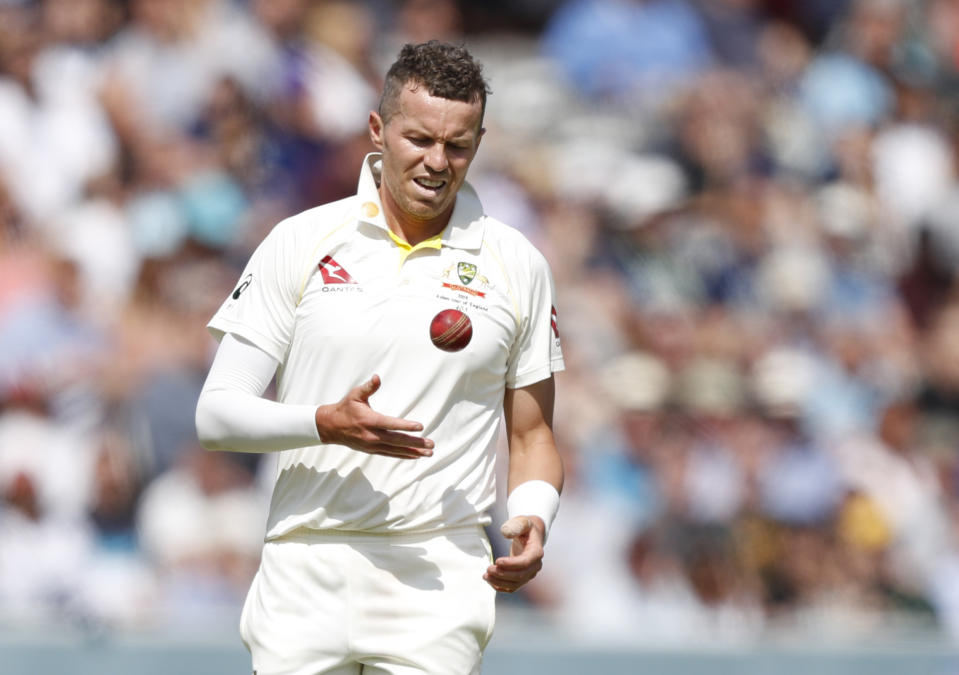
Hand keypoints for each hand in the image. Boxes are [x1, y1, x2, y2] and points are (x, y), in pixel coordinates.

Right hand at [314, 374, 433, 458]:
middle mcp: (371, 436)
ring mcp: (372, 445)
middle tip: (431, 444)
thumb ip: (368, 387)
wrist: (331, 427)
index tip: (420, 427)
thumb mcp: (355, 395)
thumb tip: (377, 377)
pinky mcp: (372, 450)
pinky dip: (404, 455)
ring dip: (413, 452)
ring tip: (429, 453)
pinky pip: (391, 454)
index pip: (390, 424)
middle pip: (397, 441)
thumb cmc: (345, 408)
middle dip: (415, 443)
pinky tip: (415, 455)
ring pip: (396, 450)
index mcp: (369, 421)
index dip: (405, 426)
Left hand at [484, 515, 544, 592]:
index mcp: (537, 552)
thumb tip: (505, 533)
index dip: (511, 564)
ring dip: (499, 582)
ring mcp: (529, 574)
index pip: (525, 562)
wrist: (530, 536)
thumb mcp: (522, 521)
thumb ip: (515, 525)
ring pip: (515, 584)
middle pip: (520, 576)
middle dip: (502, 574)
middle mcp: (535, 566)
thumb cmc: (525, 528)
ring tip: (485, 575)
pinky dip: (500, 586)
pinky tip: (490, 580)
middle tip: (488, 568)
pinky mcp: (522, 578)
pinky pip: (511, 587)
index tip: (497, 561)